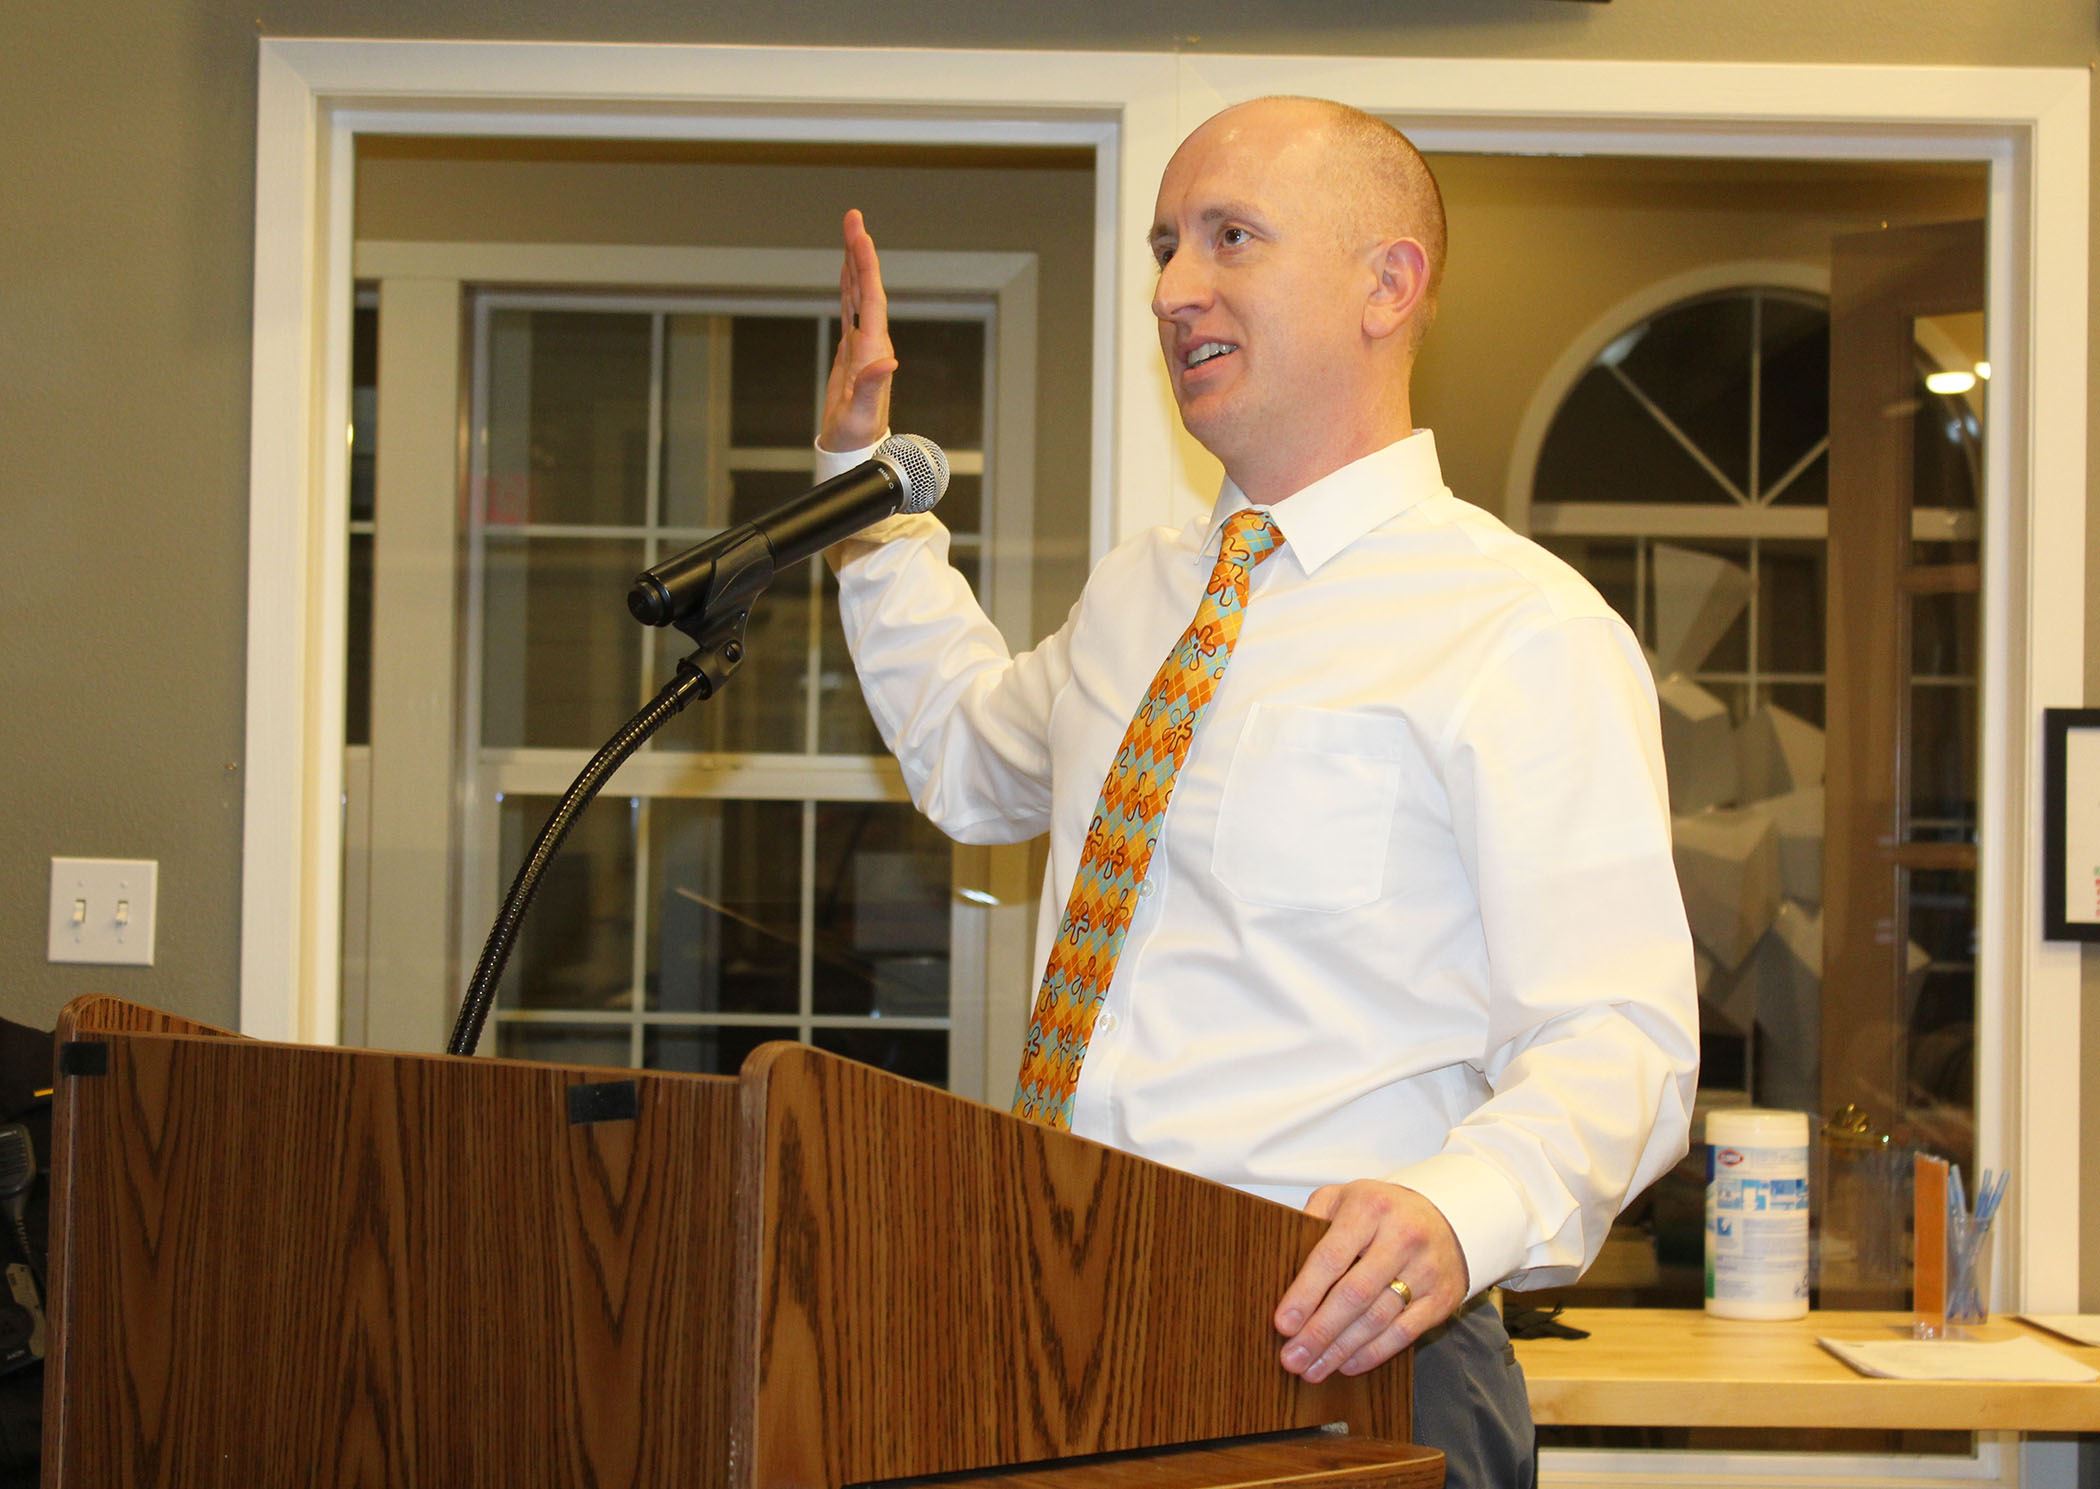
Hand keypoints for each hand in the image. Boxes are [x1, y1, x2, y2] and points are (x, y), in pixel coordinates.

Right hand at [819, 208, 898, 452]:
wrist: (854, 448)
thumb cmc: (855, 434)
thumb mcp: (860, 413)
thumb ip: (871, 386)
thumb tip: (888, 361)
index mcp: (874, 350)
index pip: (872, 297)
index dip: (866, 264)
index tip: (860, 235)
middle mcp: (873, 342)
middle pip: (867, 287)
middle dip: (860, 252)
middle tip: (852, 218)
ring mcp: (864, 344)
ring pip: (859, 294)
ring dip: (854, 263)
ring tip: (851, 233)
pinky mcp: (853, 351)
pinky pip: (850, 309)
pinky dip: (847, 287)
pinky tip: (845, 273)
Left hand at [1273, 1180, 1467, 1382]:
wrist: (1446, 1217)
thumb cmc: (1382, 1212)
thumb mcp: (1343, 1197)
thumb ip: (1313, 1220)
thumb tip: (1282, 1262)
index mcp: (1369, 1208)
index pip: (1331, 1257)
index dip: (1305, 1294)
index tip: (1283, 1323)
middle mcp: (1402, 1237)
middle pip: (1354, 1294)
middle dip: (1319, 1332)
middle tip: (1292, 1358)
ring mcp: (1426, 1269)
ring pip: (1377, 1319)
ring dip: (1341, 1350)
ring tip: (1313, 1370)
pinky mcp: (1441, 1298)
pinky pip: (1404, 1333)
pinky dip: (1372, 1353)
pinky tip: (1347, 1364)